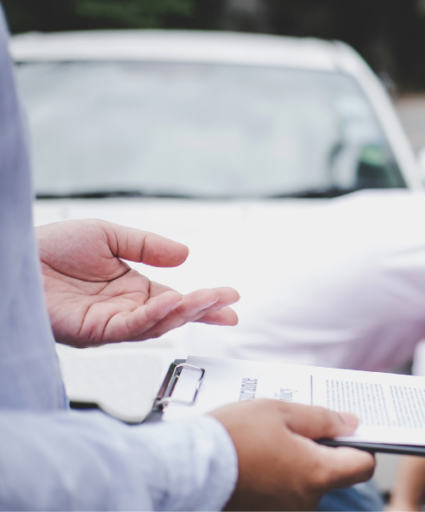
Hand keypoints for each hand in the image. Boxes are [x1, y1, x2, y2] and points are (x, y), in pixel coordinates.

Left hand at [37, 219, 238, 346]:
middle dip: (204, 311)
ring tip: (210, 300)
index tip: (230, 298)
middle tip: (230, 306)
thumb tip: (185, 255)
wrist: (11, 255)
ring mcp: (109, 324)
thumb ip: (147, 246)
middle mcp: (123, 311)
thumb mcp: (108, 236)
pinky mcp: (92, 332)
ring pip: (157, 325)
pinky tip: (172, 303)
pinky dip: (154, 317)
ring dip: (186, 313)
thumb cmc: (47, 248)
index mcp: (130, 291)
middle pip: (173, 317)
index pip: (176, 300)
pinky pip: (130, 328)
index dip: (204, 301)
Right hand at [210, 399, 375, 510]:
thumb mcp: (281, 412)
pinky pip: (282, 492)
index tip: (349, 430)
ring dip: (296, 462)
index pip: (364, 465)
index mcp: (318, 473)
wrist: (184, 470)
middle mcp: (306, 500)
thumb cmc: (232, 438)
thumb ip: (322, 418)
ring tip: (268, 440)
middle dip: (321, 450)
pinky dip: (276, 476)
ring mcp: (284, 511)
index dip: (363, 445)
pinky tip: (256, 458)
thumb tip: (351, 424)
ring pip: (305, 482)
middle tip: (297, 427)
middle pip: (333, 474)